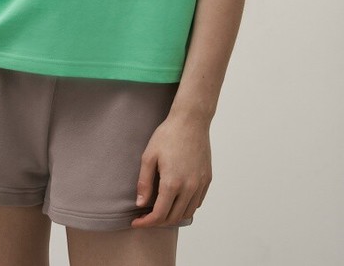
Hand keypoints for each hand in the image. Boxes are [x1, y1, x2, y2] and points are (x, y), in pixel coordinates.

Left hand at [131, 111, 211, 227]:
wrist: (191, 121)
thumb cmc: (168, 135)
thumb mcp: (149, 156)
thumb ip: (144, 182)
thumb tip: (141, 204)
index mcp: (172, 183)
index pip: (159, 215)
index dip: (146, 223)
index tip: (136, 222)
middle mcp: (189, 187)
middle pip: (173, 218)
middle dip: (158, 222)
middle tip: (145, 216)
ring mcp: (200, 184)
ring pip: (187, 213)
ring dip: (173, 216)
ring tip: (160, 209)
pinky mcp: (207, 179)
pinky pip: (197, 202)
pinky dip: (186, 207)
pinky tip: (176, 200)